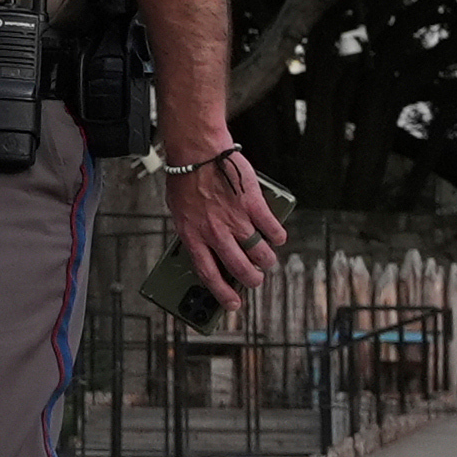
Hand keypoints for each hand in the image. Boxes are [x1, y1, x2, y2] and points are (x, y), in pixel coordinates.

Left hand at [163, 139, 289, 308]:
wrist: (198, 152)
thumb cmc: (185, 179)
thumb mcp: (179, 212)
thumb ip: (193, 231)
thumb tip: (205, 249)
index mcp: (193, 235)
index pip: (208, 274)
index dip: (221, 293)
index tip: (231, 304)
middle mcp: (215, 232)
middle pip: (239, 268)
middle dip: (251, 280)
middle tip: (255, 280)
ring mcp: (236, 219)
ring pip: (260, 252)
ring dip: (266, 260)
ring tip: (267, 260)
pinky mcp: (253, 205)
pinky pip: (272, 228)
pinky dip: (277, 235)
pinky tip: (277, 237)